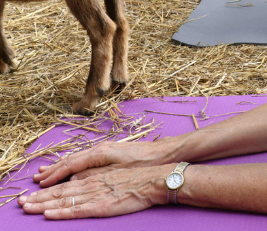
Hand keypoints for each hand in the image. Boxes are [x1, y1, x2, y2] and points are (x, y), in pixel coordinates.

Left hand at [22, 164, 166, 218]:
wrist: (155, 179)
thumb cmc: (138, 174)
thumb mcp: (112, 170)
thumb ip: (93, 175)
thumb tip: (75, 180)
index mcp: (93, 176)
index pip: (64, 183)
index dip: (46, 188)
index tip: (31, 193)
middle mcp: (90, 184)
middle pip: (59, 192)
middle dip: (38, 198)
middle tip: (20, 203)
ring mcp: (95, 195)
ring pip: (63, 200)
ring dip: (42, 205)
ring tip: (26, 208)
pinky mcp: (101, 206)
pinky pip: (77, 210)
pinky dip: (61, 213)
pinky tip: (48, 215)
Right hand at [32, 140, 169, 187]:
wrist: (164, 153)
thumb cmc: (144, 164)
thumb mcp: (118, 173)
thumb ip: (94, 175)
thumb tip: (72, 180)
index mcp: (99, 153)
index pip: (70, 164)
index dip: (55, 175)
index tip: (41, 183)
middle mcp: (99, 149)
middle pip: (69, 160)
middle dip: (52, 170)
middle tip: (36, 179)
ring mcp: (103, 150)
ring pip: (75, 159)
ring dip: (59, 166)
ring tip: (45, 172)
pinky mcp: (109, 153)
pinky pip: (84, 159)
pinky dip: (72, 164)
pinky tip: (68, 167)